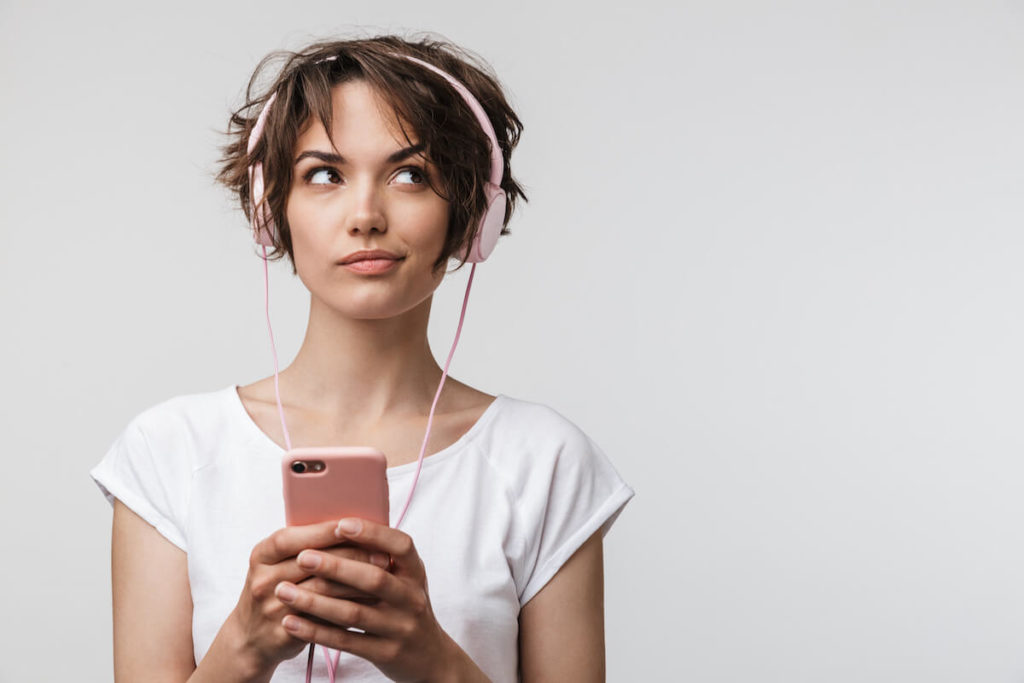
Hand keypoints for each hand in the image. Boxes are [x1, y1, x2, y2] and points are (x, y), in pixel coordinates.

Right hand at [226, 520, 392, 674]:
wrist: (251, 639)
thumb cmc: (276, 590)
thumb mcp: (277, 563)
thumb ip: (305, 545)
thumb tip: (353, 525)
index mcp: (262, 555)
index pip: (292, 538)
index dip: (323, 531)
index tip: (353, 525)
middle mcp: (263, 580)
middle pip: (313, 563)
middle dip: (352, 556)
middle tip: (383, 554)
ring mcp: (272, 609)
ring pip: (323, 590)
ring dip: (357, 582)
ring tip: (384, 576)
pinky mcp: (285, 634)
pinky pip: (325, 619)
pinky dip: (351, 607)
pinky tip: (372, 601)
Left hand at [272, 518, 457, 681]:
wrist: (428, 656)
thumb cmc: (404, 607)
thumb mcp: (404, 579)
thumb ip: (378, 558)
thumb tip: (335, 528)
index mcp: (415, 572)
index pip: (400, 546)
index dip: (373, 533)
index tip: (341, 524)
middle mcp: (411, 598)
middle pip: (373, 579)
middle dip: (335, 567)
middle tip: (303, 557)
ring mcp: (400, 628)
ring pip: (353, 614)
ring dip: (315, 602)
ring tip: (284, 591)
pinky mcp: (385, 653)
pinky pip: (345, 641)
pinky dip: (316, 631)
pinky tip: (292, 621)